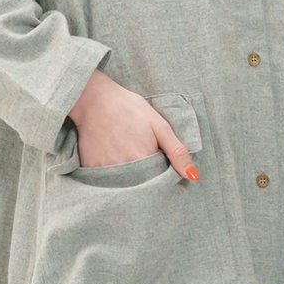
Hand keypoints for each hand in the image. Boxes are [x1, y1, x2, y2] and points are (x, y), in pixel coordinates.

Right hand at [68, 68, 199, 180]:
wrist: (94, 98)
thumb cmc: (129, 108)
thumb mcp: (159, 124)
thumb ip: (176, 152)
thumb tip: (193, 177)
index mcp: (144, 160)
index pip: (158, 181)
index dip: (159, 173)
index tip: (155, 160)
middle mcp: (125, 170)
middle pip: (141, 185)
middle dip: (144, 177)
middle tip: (137, 152)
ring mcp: (106, 171)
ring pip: (123, 184)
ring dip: (127, 177)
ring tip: (124, 152)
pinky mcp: (90, 169)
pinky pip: (104, 180)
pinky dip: (110, 173)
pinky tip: (110, 154)